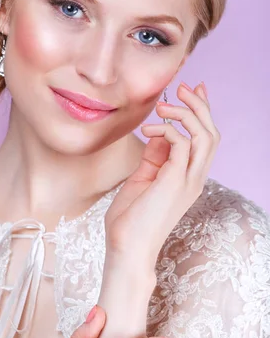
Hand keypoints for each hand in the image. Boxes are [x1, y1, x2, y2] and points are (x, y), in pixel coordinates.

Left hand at [104, 81, 219, 271]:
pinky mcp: (174, 181)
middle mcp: (194, 178)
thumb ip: (155, 156)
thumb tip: (158, 133)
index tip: (191, 91)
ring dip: (186, 114)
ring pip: (205, 136)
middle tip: (181, 88)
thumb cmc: (130, 219)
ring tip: (164, 106)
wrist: (126, 249)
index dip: (202, 112)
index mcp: (188, 178)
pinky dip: (167, 130)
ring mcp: (188, 181)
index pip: (205, 139)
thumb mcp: (143, 178)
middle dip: (199, 106)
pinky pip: (181, 143)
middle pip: (212, 133)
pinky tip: (148, 131)